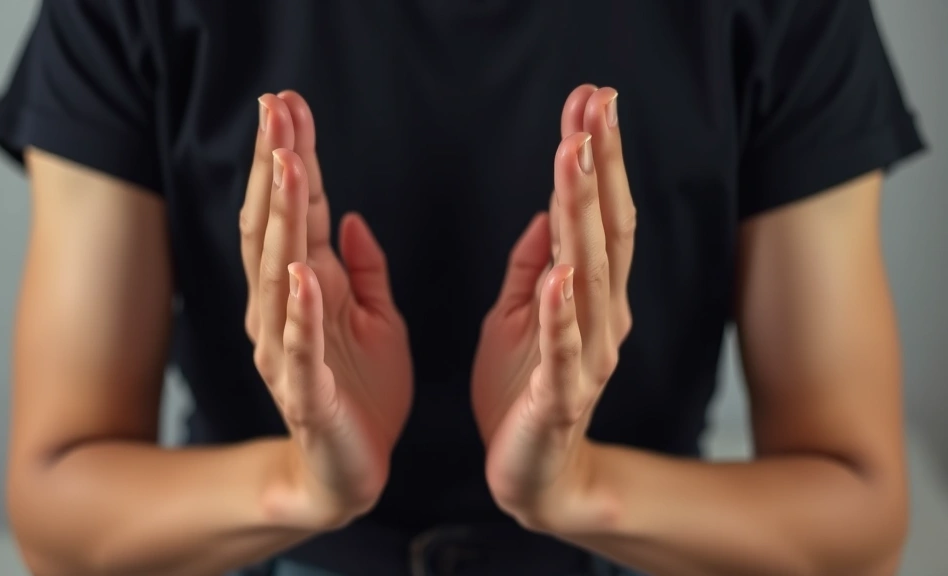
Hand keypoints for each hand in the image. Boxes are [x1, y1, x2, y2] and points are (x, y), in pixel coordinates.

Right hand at [241, 92, 412, 527]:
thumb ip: (362, 269)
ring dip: (282, 220)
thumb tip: (347, 215)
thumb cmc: (364, 393)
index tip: (289, 106)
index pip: (296, 211)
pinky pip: (300, 347)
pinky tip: (303, 272)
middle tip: (276, 111)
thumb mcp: (378, 318)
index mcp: (311, 289)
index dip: (293, 157)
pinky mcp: (306, 391)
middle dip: (277, 167)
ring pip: (278, 274)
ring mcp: (289, 350)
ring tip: (285, 165)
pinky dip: (301, 311)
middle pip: (277, 227)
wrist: (354, 468)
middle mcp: (286, 311)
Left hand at [471, 86, 634, 531]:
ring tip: (574, 160)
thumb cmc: (520, 392)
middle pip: (602, 230)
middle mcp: (600, 318)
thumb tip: (547, 213)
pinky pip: (562, 351)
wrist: (532, 472)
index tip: (590, 101)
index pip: (595, 214)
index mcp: (586, 296)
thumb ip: (534, 267)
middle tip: (595, 106)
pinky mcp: (558, 396)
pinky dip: (561, 313)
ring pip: (588, 276)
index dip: (596, 157)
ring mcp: (586, 357)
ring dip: (580, 217)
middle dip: (598, 164)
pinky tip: (562, 273)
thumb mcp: (518, 315)